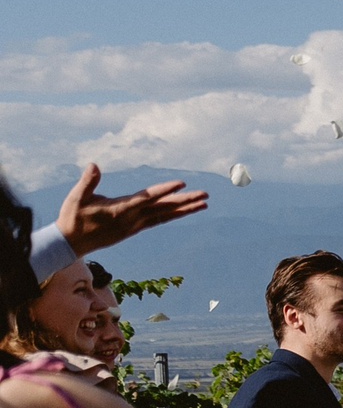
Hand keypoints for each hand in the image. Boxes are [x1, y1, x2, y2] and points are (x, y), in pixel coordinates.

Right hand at [53, 163, 210, 255]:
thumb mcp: (76, 198)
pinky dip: (173, 215)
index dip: (164, 190)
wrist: (71, 243)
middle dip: (185, 201)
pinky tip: (185, 211)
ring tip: (204, 203)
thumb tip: (93, 165)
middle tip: (205, 195)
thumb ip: (87, 182)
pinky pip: (159, 221)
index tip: (181, 184)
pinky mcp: (134, 229)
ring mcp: (135, 225)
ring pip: (165, 216)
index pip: (147, 197)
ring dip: (185, 209)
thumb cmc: (72, 217)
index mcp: (120, 209)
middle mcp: (132, 219)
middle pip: (163, 208)